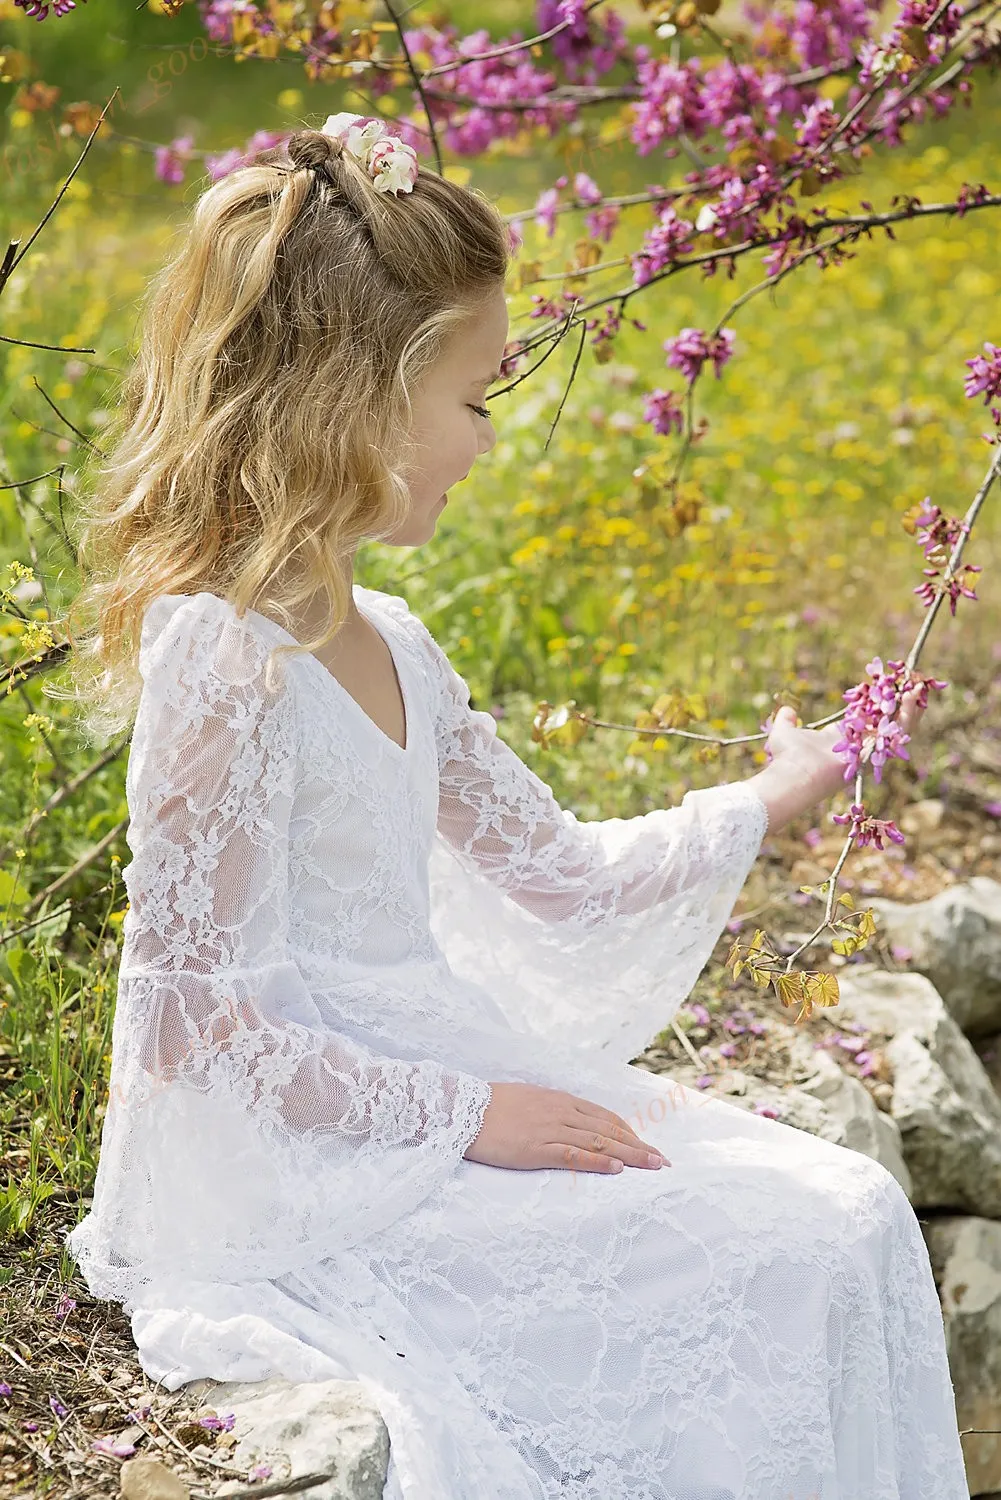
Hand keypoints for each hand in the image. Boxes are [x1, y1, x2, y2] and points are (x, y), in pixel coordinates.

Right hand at [463, 1081, 669, 1173]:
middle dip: (639, 1146)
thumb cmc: (491, 1107)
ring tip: (653, 1166)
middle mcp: (560, 1112)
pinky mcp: (536, 1148)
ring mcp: (549, 1130)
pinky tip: (617, 1169)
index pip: (604, 1116)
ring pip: (599, 1143)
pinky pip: (573, 1155)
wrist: (461, 1110)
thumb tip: (570, 1120)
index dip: (629, 1132)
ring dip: (630, 1155)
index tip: (647, 1145)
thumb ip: (551, 1109)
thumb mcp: (528, 1100)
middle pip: (609, 1130)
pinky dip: (598, 1162)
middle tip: (664, 1161)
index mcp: (559, 1100)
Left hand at [765, 686, 926, 802]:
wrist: (793, 774)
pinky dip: (908, 715)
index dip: (878, 703)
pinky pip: (898, 733)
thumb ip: (786, 720)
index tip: (887, 685)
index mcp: (842, 739)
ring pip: (898, 728)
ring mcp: (868, 750)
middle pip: (887, 723)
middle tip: (912, 686)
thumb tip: (786, 711)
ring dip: (911, 707)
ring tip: (918, 687)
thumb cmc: (788, 756)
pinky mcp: (875, 753)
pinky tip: (914, 697)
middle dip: (901, 705)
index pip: (866, 719)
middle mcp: (858, 745)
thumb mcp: (783, 732)